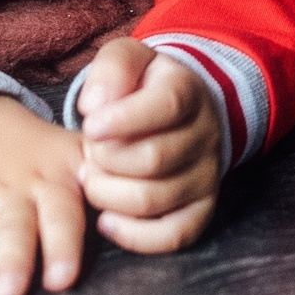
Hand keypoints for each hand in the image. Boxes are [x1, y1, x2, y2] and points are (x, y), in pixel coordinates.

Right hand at [0, 94, 84, 294]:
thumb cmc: (39, 155)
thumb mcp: (74, 153)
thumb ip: (104, 173)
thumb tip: (146, 203)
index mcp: (51, 181)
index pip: (61, 214)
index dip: (62, 244)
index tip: (64, 277)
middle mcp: (12, 191)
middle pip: (14, 227)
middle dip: (13, 258)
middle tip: (11, 293)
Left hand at [73, 38, 225, 253]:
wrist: (180, 110)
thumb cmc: (142, 85)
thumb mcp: (127, 58)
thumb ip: (111, 69)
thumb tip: (94, 106)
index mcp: (188, 91)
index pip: (165, 107)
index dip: (124, 119)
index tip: (89, 125)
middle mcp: (205, 135)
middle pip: (154, 159)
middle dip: (106, 160)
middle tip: (87, 154)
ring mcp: (207, 176)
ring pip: (155, 200)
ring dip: (109, 195)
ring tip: (92, 180)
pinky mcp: (201, 210)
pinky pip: (174, 235)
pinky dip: (134, 236)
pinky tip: (106, 220)